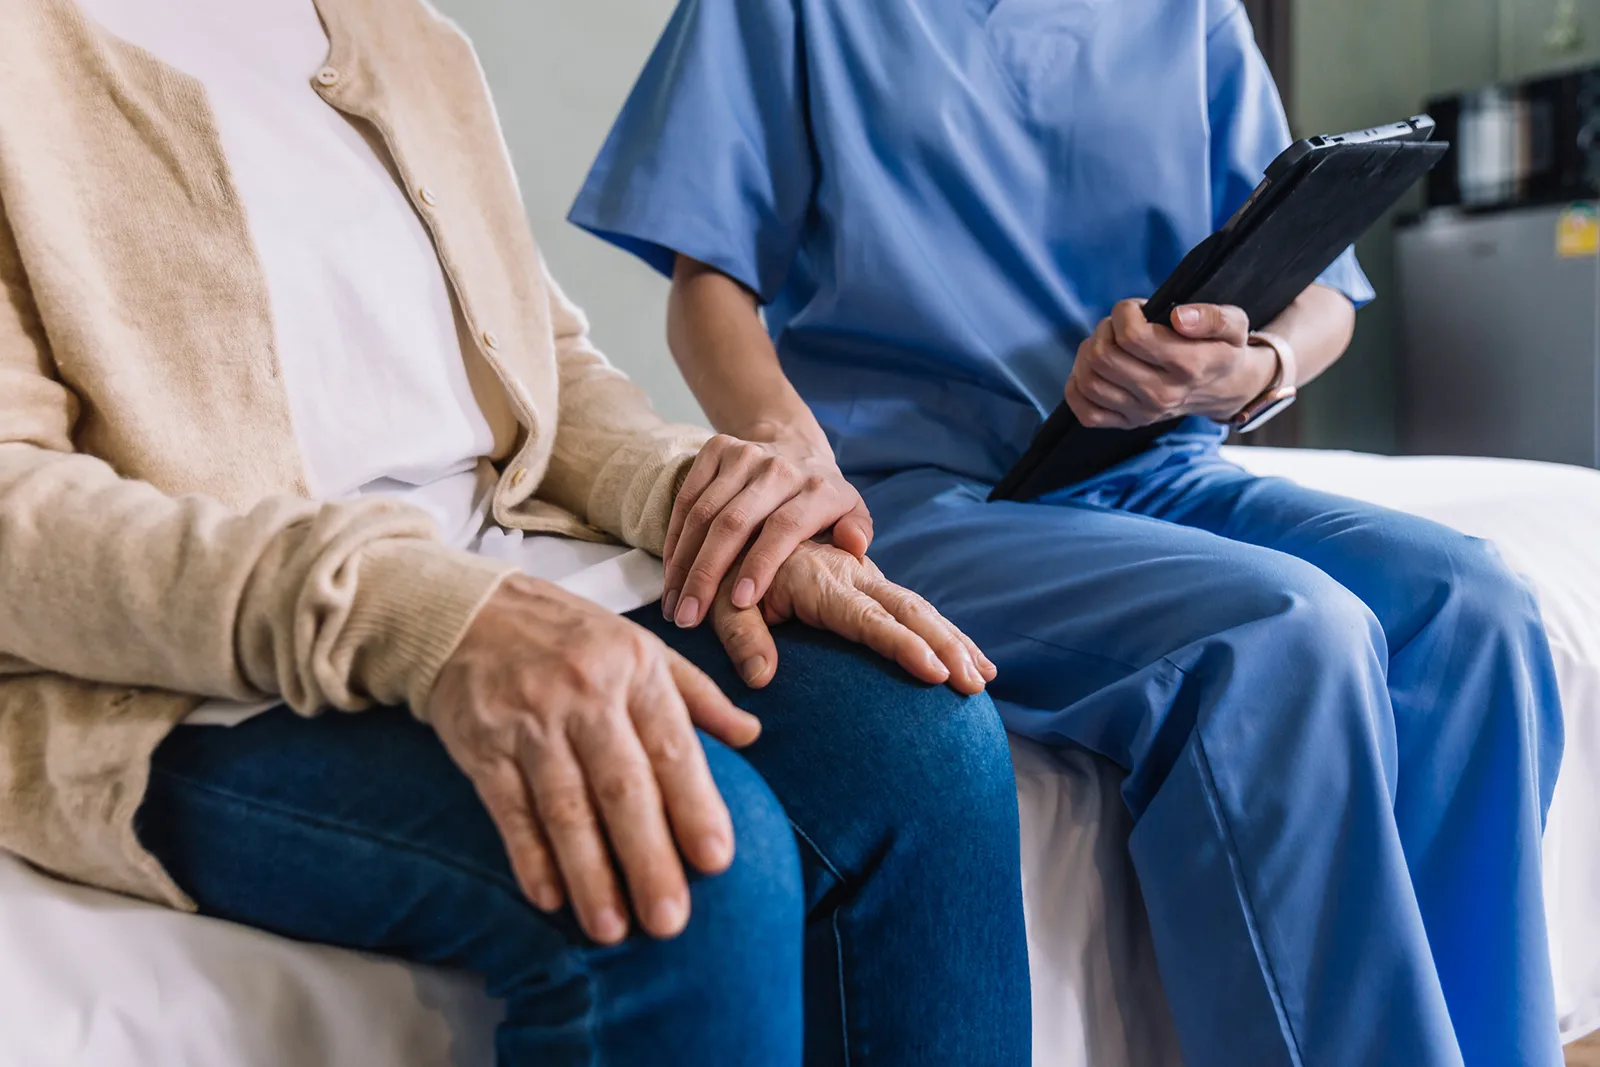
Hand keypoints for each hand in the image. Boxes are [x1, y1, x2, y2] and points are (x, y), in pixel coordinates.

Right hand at [426, 575, 761, 945]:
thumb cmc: (567, 635)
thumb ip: (697, 695)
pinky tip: (550, 898)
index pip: (671, 746)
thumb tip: (751, 736)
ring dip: (589, 873)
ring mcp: (529, 720)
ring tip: (612, 929)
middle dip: (648, 857)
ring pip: (564, 807)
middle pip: (621, 786)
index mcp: (634, 668)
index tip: (717, 860)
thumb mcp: (639, 645)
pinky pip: (508, 808)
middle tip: (671, 920)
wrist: (465, 611)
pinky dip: (529, 856)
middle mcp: (584, 694)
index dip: (694, 805)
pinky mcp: (482, 744)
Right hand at [662, 434, 873, 628]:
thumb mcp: (852, 511)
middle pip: (733, 523)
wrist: (793, 443)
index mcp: (816, 488)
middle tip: (689, 617)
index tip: (739, 602)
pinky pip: (686, 498)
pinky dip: (673, 538)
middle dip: (707, 574)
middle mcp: (778, 469)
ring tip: (674, 606)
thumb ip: (857, 532)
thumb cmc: (822, 496)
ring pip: (703, 513)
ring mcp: (743, 455)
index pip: (784, 527)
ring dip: (683, 562)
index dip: (761, 564)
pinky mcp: (715, 449)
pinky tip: (671, 573)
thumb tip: (854, 546)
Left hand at [709, 541, 996, 694]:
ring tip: (983, 677)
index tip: (935, 672)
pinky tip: (972, 661)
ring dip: (955, 642)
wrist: (741, 531)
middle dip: (945, 647)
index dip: (904, 645)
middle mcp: (850, 576)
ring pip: (920, 609)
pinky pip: (915, 611)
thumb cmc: (727, 576)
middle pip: (908, 611)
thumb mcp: (721, 605)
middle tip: (973, 684)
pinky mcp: (871, 586)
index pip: (868, 618)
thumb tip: (761, 678)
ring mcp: (865, 579)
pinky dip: (946, 635)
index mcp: (819, 581)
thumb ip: (741, 637)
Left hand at [1064, 300, 1277, 428]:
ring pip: (1089, 380)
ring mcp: (1143, 413)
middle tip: (1119, 325)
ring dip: (1088, 352)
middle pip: (1103, 356)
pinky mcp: (1127, 424)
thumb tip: (1179, 317)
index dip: (1125, 312)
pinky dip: (1078, 388)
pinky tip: (1092, 369)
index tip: (1136, 309)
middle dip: (1104, 329)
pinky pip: (1086, 412)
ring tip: (1107, 343)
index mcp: (1188, 366)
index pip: (1132, 336)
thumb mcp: (1234, 325)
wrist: (1223, 389)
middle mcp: (1162, 394)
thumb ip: (1212, 317)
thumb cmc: (1222, 349)